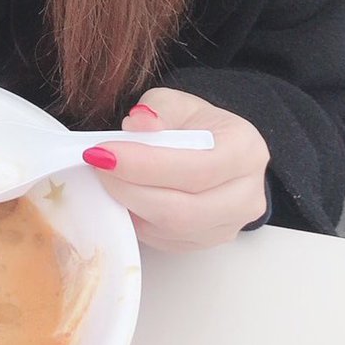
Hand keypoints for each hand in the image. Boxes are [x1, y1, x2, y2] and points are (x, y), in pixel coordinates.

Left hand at [82, 88, 269, 250]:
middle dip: (131, 189)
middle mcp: (247, 194)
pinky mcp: (206, 242)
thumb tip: (139, 123)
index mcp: (246, 150)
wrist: (212, 147)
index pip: (198, 168)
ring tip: (105, 178)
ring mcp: (229, 225)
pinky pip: (166, 240)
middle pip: (185, 209)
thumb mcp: (176, 102)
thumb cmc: (194, 124)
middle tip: (97, 166)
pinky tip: (121, 195)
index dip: (146, 165)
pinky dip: (137, 219)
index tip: (103, 152)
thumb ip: (158, 110)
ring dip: (130, 205)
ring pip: (174, 229)